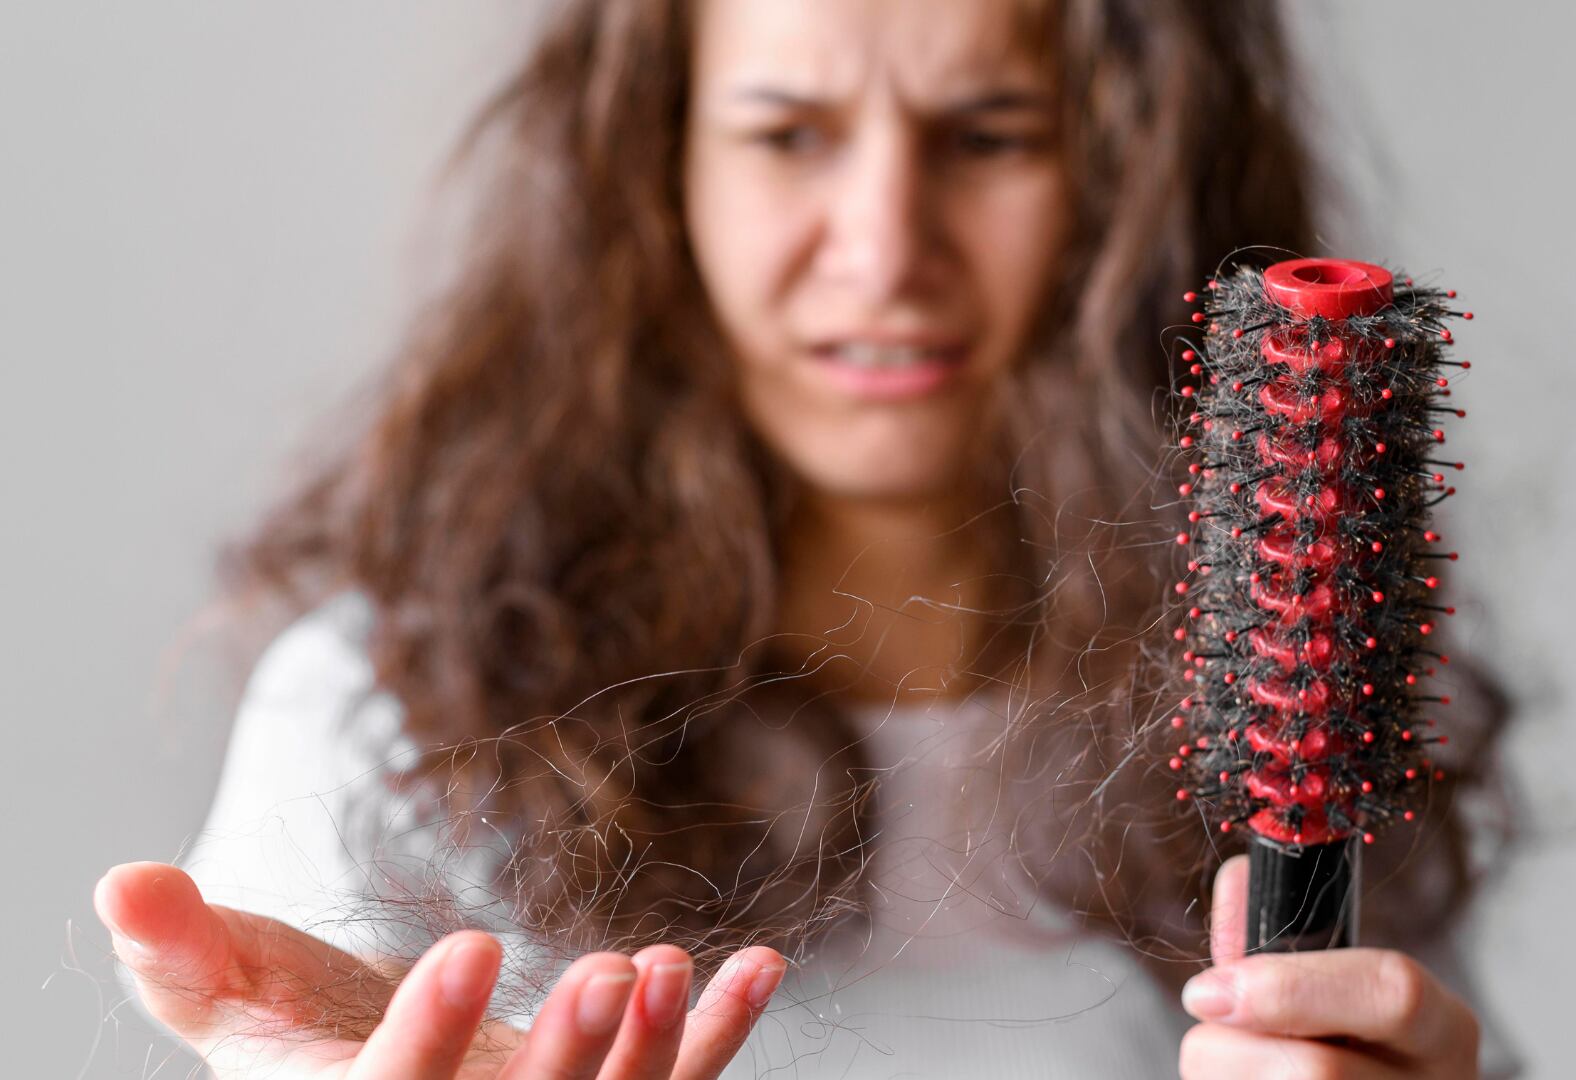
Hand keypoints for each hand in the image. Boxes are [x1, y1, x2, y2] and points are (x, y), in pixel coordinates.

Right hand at [95, 862, 783, 1077]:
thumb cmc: (296, 1025)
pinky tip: (759, 963)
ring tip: (667, 965)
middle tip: (608, 972)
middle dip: (568, 1059)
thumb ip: (179, 950)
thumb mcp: (226, 989)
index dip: (431, 1035)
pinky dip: (720, 1032)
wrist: (387, 1058)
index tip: (475, 942)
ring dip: (656, 1050)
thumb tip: (123, 883)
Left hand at [1178, 854, 1479, 1078]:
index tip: (1208, 991)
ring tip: (1234, 1078)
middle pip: (1315, 1072)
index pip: (1393, 991)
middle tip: (1206, 1048)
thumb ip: (1276, 939)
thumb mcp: (1324, 990)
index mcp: (1441, 1028)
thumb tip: (1237, 877)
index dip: (1288, 988)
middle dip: (1228, 1054)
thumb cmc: (1336, 1052)